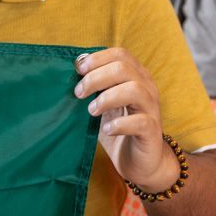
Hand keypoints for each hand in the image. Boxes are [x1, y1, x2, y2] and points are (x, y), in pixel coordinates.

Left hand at [73, 48, 178, 191]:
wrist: (140, 161)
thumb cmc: (116, 127)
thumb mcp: (101, 104)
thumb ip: (90, 89)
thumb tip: (63, 75)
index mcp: (134, 76)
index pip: (120, 54)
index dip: (97, 58)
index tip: (77, 70)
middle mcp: (146, 88)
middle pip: (123, 68)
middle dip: (95, 78)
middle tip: (78, 93)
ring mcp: (151, 109)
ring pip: (135, 90)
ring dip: (107, 97)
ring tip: (91, 111)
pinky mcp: (152, 131)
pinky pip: (140, 122)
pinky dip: (120, 124)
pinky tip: (107, 129)